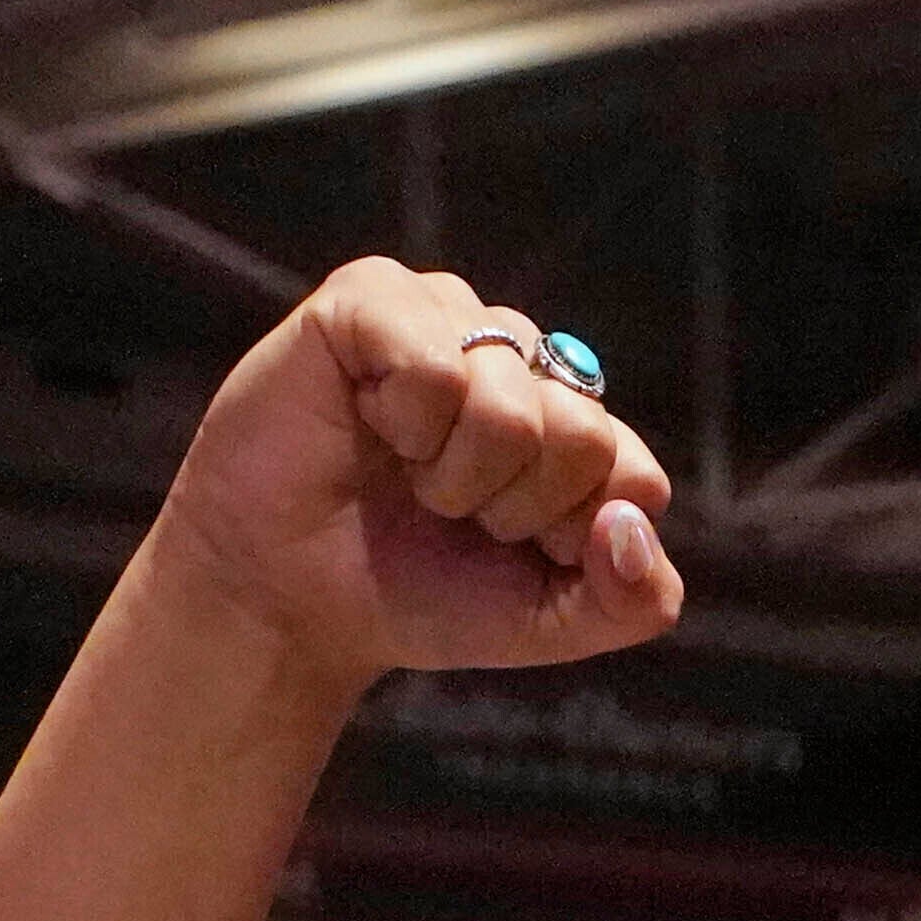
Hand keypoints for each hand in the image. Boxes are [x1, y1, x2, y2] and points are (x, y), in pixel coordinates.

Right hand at [135, 259, 684, 696]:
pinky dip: (404, 425)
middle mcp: (520, 356)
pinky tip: (367, 423)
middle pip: (582, 436)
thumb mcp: (547, 622)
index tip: (508, 550)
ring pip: (511, 407)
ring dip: (451, 475)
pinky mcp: (373, 298)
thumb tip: (629, 524)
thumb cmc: (414, 594)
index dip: (569, 536)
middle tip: (444, 508)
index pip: (633, 473)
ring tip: (403, 469)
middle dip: (510, 507)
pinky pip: (437, 366)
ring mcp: (448, 315)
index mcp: (570, 419)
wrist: (287, 601)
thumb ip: (632, 600)